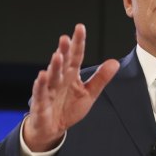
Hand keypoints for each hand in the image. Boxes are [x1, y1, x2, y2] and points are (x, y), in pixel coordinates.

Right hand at [23, 24, 119, 151]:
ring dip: (54, 66)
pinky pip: (41, 93)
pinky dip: (41, 85)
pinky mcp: (41, 104)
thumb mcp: (89, 93)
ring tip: (58, 55)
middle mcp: (60, 79)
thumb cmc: (69, 108)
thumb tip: (115, 62)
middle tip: (66, 38)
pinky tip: (42, 76)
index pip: (76, 56)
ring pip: (52, 76)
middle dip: (64, 51)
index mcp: (71, 75)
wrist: (52, 128)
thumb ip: (101, 78)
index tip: (80, 28)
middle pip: (63, 63)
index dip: (78, 43)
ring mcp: (49, 90)